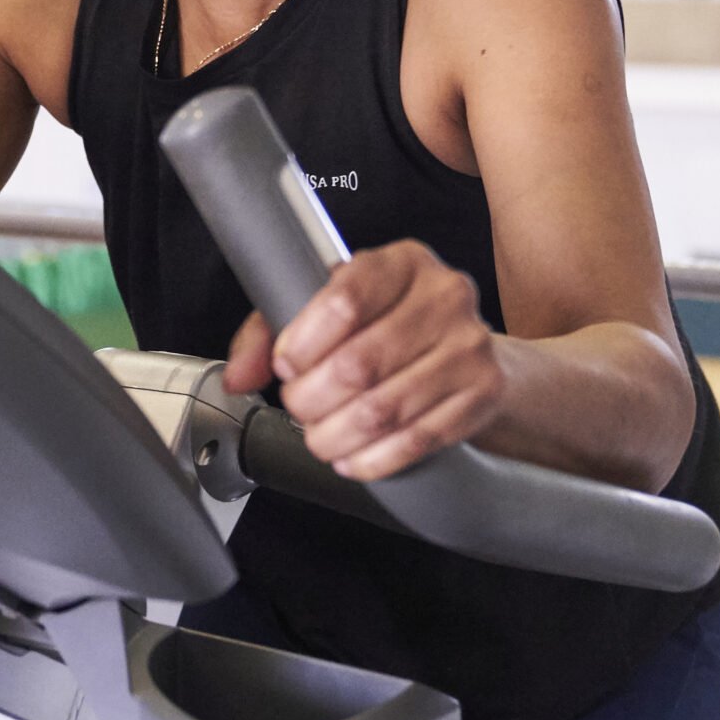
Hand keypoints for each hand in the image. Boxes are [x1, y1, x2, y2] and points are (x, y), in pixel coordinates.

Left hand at [222, 240, 506, 481]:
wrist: (462, 351)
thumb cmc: (385, 325)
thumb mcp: (323, 309)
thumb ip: (269, 332)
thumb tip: (236, 376)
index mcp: (401, 262)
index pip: (345, 299)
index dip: (303, 343)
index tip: (285, 365)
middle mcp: (444, 295)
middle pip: (359, 363)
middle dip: (312, 399)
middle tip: (298, 408)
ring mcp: (470, 345)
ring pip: (385, 407)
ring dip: (337, 434)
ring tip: (319, 437)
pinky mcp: (483, 393)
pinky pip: (418, 438)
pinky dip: (373, 458)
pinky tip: (352, 456)